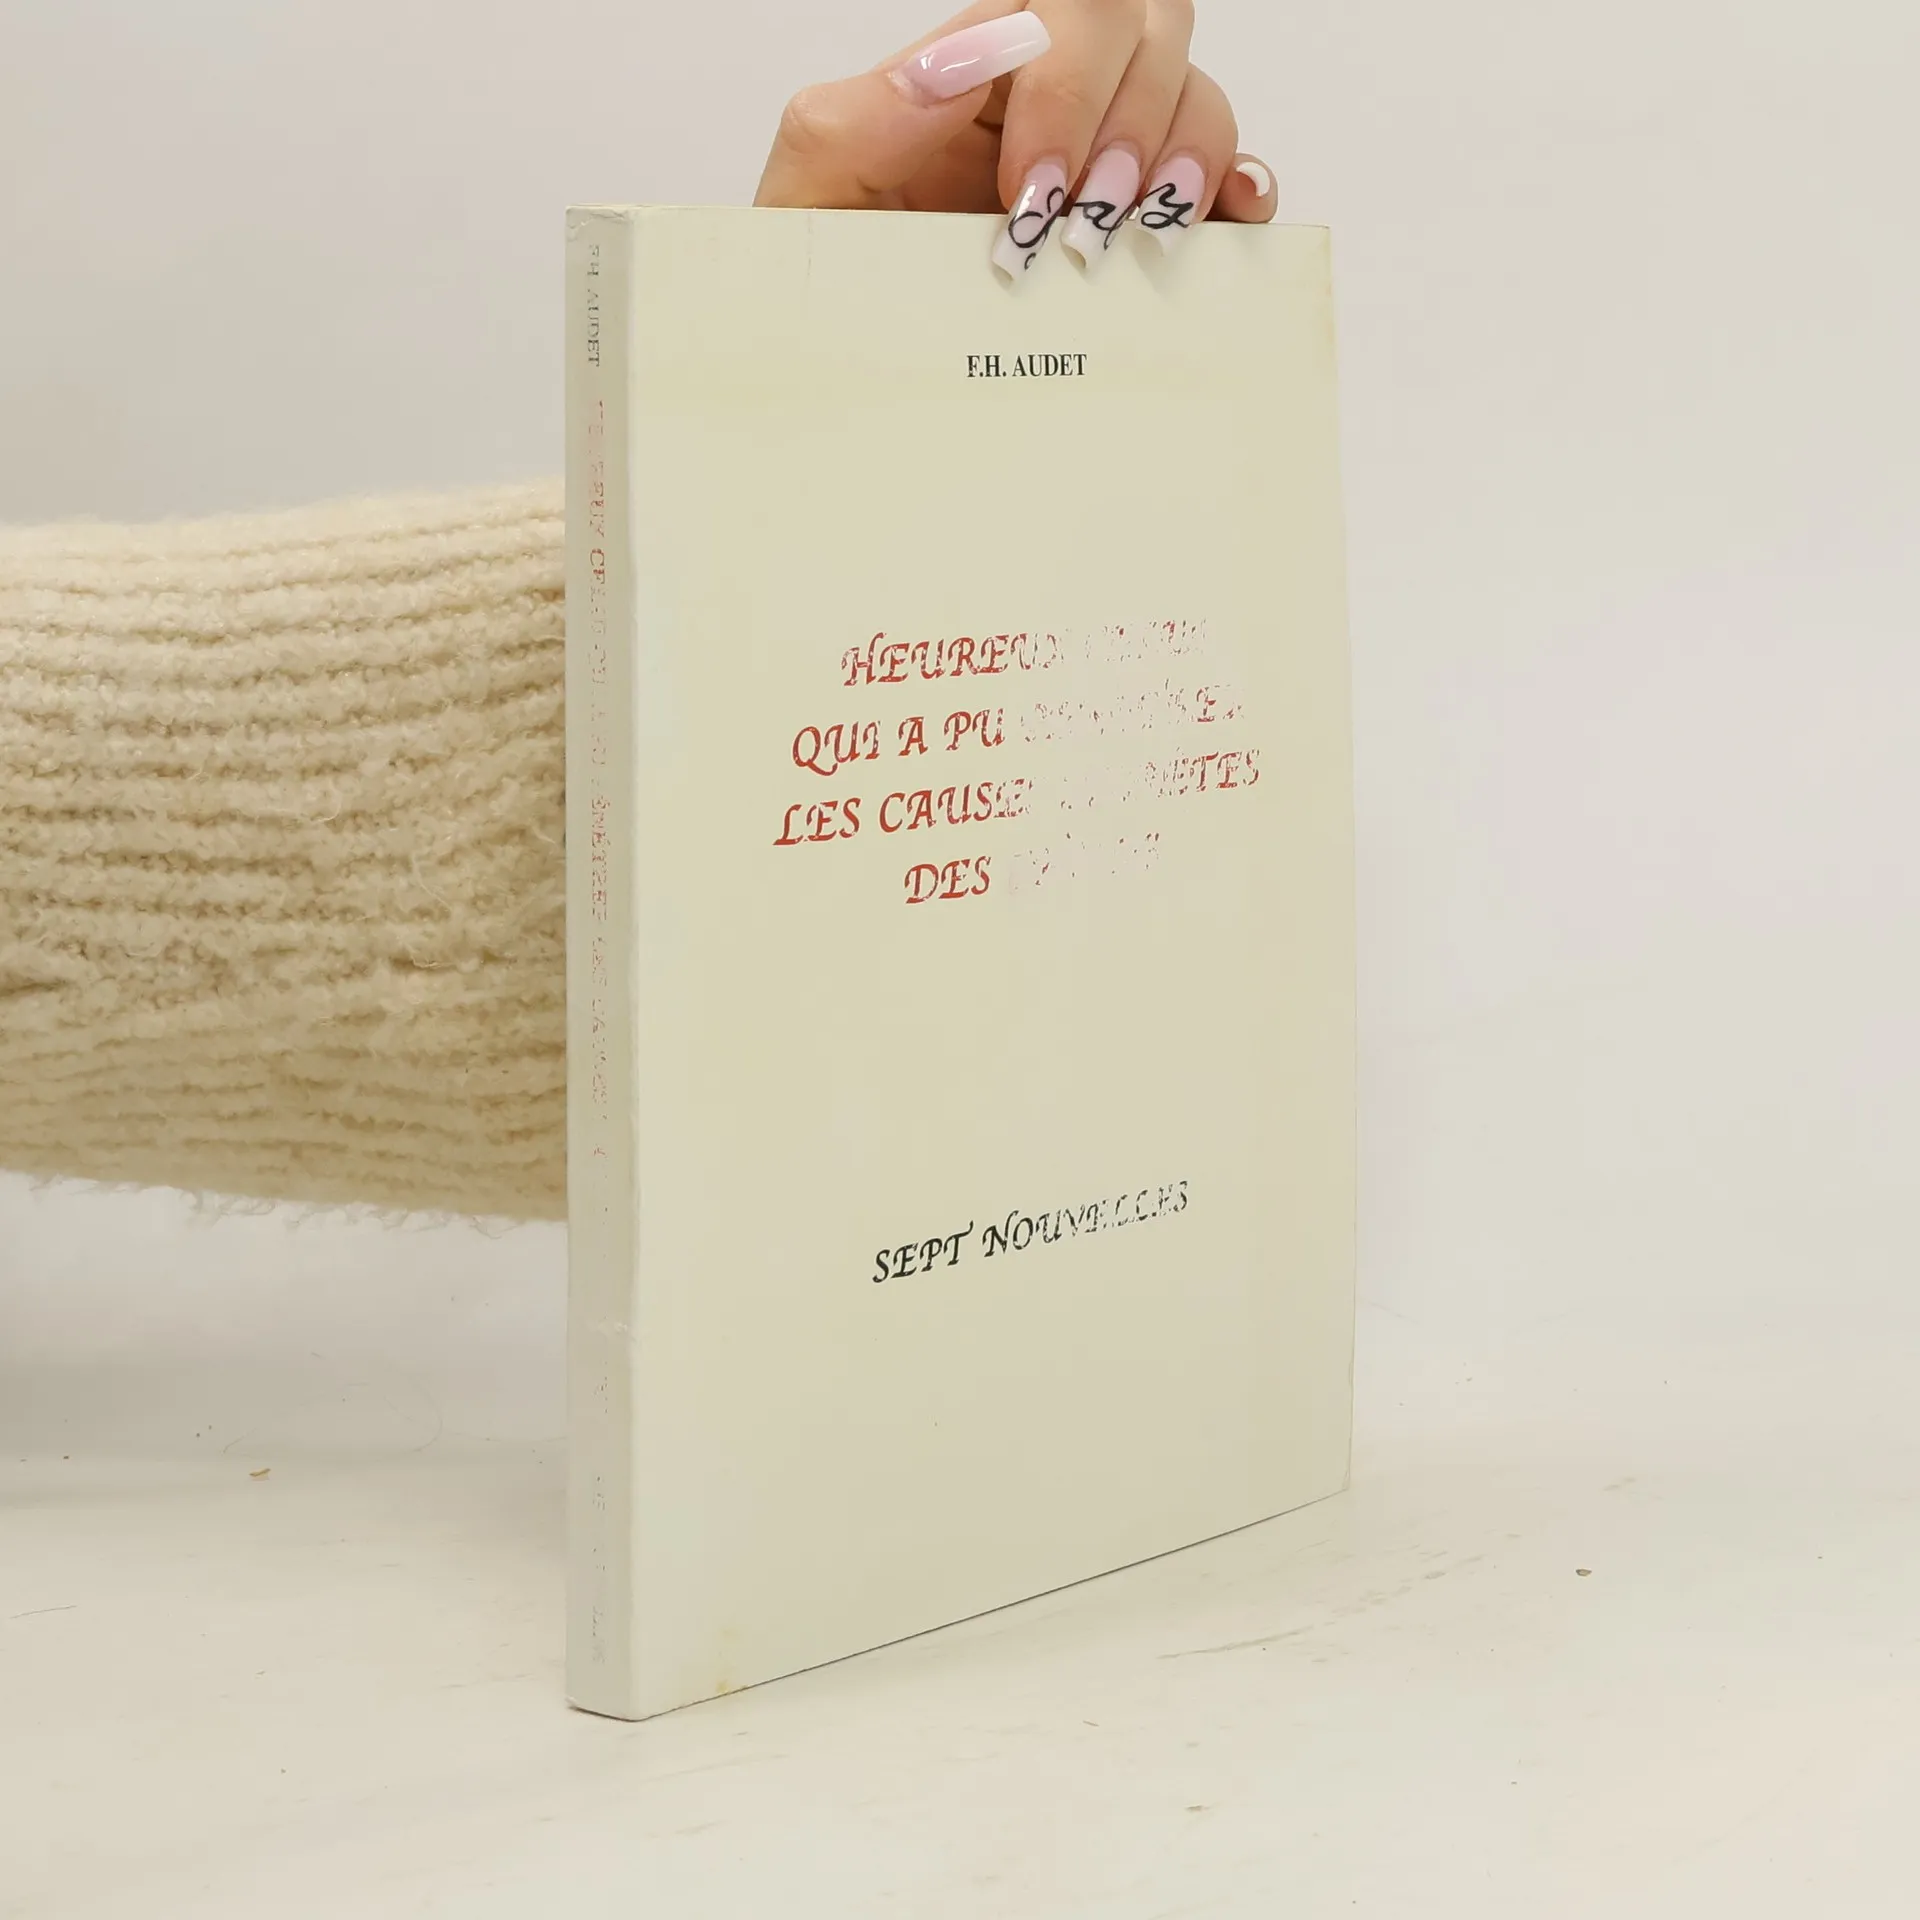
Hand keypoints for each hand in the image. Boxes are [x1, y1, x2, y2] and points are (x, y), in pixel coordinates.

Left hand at [754, 3, 1275, 279]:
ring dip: (1180, 159)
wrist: (856, 380)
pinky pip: (1224, 175)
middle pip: (1139, 27)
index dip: (1063, 86)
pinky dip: (1239, 190)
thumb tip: (953, 69)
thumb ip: (854, 124)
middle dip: (1124, 122)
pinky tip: (1223, 223)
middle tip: (1083, 224)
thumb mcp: (810, 205)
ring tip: (1136, 238)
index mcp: (971, 72)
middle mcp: (1048, 98)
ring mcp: (1104, 157)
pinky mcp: (1145, 224)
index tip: (1028, 192)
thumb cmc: (832, 287)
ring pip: (1191, 91)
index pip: (1053, 10)